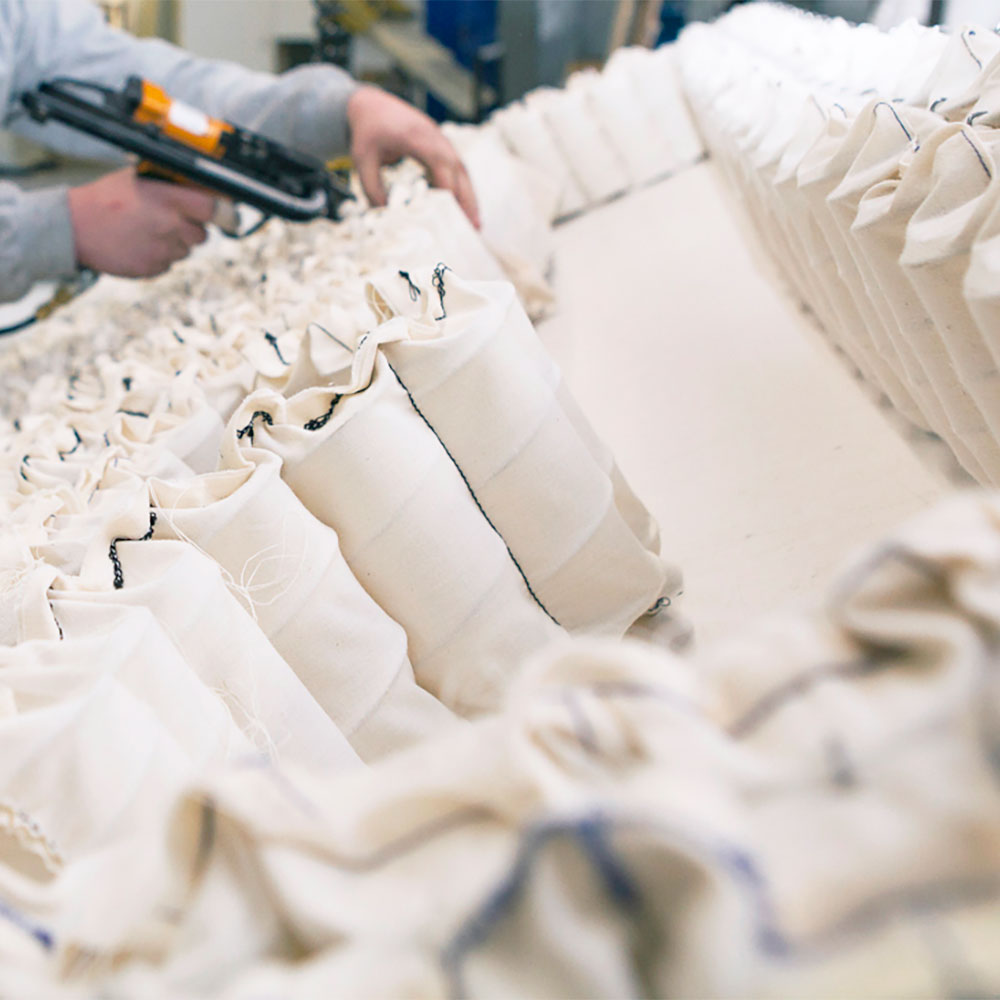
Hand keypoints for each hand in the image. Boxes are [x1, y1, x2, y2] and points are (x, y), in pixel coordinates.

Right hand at [67, 167, 215, 276]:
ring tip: (147, 231)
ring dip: (174, 243)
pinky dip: (159, 257)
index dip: (221, 213)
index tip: (225, 216)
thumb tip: (199, 186)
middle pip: (202, 234)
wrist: (73, 227)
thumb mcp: (136, 179)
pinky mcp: (153, 269)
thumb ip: (169, 186)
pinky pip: (168, 264)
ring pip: (185, 250)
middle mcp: (171, 226)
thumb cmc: (103, 199)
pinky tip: (139, 245)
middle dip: (191, 229)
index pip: (213, 209)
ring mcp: (163, 250)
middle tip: (170, 221)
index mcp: (168, 199)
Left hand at [347, 85, 480, 228]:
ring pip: (462, 171)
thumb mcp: (362, 160)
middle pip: (458, 170)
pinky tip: (465, 209)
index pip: (440, 164)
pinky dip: (463, 189)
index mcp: (416, 137)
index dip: (448, 189)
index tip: (453, 215)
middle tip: (474, 228)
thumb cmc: (367, 132)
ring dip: (470, 196)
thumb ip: (372, 188)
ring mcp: (441, 141)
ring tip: (475, 224)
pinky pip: (457, 169)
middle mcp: (435, 137)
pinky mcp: (442, 146)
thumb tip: (387, 217)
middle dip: (467, 199)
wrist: (372, 106)